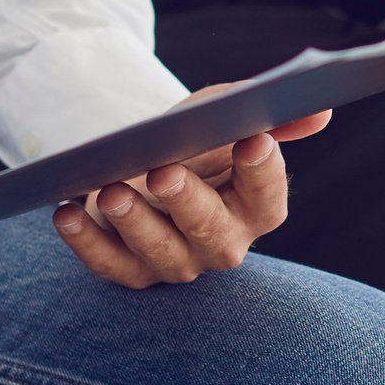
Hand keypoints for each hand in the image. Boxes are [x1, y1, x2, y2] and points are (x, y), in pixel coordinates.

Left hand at [52, 102, 332, 288]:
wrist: (143, 167)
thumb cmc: (190, 144)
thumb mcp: (220, 120)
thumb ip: (262, 114)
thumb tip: (318, 111)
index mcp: (255, 208)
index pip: (268, 197)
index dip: (262, 171)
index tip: (252, 138)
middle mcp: (222, 244)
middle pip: (213, 232)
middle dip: (188, 202)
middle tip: (164, 170)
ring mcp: (177, 264)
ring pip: (160, 253)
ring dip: (133, 222)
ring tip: (109, 189)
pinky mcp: (133, 273)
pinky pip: (110, 266)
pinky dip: (87, 242)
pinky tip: (66, 212)